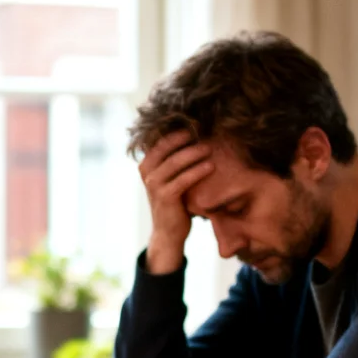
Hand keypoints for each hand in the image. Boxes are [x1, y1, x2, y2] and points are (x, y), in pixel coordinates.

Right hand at [139, 130, 213, 275]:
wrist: (168, 233)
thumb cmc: (174, 202)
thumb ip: (174, 161)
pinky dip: (198, 171)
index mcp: (146, 164)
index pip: (161, 140)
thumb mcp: (170, 178)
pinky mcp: (165, 197)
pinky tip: (211, 165)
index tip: (199, 124)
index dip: (179, 131)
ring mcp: (154, 185)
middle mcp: (146, 172)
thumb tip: (195, 135)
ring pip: (175, 162)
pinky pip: (183, 179)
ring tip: (210, 147)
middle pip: (167, 147)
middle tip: (206, 131)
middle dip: (187, 138)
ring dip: (194, 152)